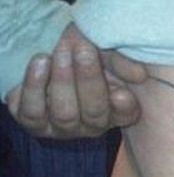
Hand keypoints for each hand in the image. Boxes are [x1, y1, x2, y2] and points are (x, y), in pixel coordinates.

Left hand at [6, 24, 146, 138]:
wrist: (51, 53)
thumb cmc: (85, 51)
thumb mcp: (105, 49)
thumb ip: (121, 61)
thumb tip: (138, 75)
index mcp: (117, 110)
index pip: (126, 114)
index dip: (124, 107)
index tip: (121, 92)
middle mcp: (92, 125)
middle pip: (94, 113)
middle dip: (88, 80)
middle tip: (82, 50)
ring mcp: (63, 127)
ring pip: (64, 115)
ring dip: (62, 81)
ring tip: (58, 54)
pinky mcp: (34, 123)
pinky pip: (31, 113)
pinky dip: (33, 87)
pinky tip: (40, 62)